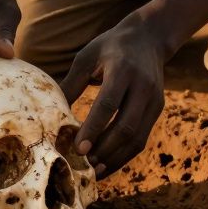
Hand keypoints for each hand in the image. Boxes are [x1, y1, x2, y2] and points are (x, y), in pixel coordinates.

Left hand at [61, 17, 166, 177]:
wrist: (149, 37)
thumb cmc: (110, 46)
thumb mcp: (87, 56)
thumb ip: (72, 83)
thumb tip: (50, 113)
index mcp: (122, 69)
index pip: (108, 104)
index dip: (93, 128)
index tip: (78, 148)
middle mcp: (142, 86)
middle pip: (125, 126)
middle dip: (104, 150)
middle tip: (83, 165)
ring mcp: (154, 99)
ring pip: (137, 138)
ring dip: (115, 158)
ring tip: (94, 170)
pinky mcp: (157, 109)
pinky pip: (141, 138)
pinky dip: (124, 155)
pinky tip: (107, 163)